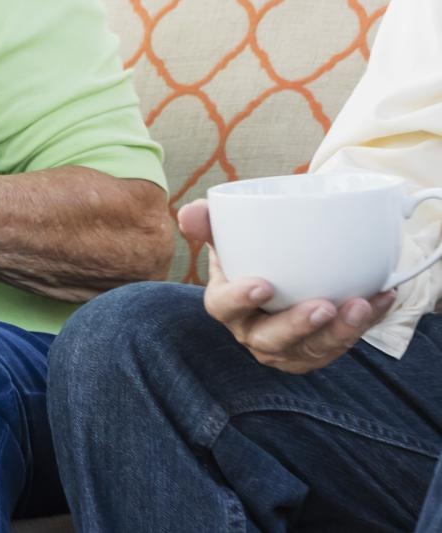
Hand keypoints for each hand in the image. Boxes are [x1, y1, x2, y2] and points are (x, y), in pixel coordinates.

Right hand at [183, 200, 395, 373]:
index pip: (223, 308)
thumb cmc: (251, 259)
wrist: (282, 279)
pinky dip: (364, 324)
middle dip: (297, 326)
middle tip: (323, 306)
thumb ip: (210, 222)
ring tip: (359, 306)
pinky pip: (342, 345)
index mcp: (227, 305)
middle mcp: (254, 333)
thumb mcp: (229, 238)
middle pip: (271, 338)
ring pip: (311, 349)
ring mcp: (288, 349)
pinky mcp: (317, 353)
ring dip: (339, 332)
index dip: (241, 300)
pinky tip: (380, 299)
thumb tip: (188, 214)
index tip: (264, 284)